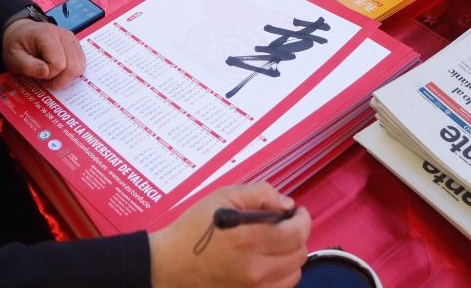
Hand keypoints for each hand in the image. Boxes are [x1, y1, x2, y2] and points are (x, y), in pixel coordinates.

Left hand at [2, 18, 84, 86]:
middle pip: (73, 67)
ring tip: (50, 74)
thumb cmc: (16, 44)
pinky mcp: (75, 45)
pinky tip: (58, 70)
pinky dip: (70, 72)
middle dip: (59, 79)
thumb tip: (46, 72)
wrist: (21, 32)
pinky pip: (80, 64)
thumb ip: (28, 66)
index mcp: (47, 35)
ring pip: (79, 66)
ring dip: (65, 77)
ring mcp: (72, 39)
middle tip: (44, 79)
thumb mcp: (13, 57)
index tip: (37, 74)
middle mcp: (64, 35)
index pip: (59, 64)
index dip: (48, 75)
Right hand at [149, 183, 309, 287]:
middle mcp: (256, 270)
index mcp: (250, 240)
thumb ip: (258, 194)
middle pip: (299, 254)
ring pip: (293, 275)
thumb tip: (286, 203)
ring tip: (275, 245)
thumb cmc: (192, 231)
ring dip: (291, 257)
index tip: (297, 212)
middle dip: (297, 235)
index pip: (297, 233)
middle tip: (284, 226)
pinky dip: (280, 275)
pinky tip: (267, 263)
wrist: (167, 266)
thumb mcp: (222, 196)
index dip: (303, 219)